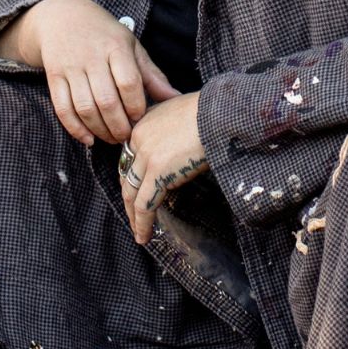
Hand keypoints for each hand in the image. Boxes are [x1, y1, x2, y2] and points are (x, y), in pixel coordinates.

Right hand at [0, 0, 178, 145]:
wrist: (62, 17)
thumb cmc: (104, 35)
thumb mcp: (131, 47)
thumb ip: (151, 75)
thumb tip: (176, 98)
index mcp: (115, 47)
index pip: (129, 82)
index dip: (136, 107)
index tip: (141, 119)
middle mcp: (91, 57)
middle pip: (106, 100)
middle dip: (119, 126)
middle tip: (127, 137)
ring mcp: (70, 67)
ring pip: (84, 107)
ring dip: (99, 130)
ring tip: (111, 138)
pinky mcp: (54, 77)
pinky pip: (62, 108)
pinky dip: (75, 128)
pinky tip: (88, 139)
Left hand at [119, 91, 207, 243]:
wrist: (221, 112)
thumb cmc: (211, 112)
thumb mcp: (182, 114)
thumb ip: (171, 130)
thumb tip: (178, 150)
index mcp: (143, 123)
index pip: (129, 157)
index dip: (132, 177)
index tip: (136, 192)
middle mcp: (138, 138)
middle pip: (127, 176)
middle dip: (129, 199)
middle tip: (134, 216)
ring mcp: (146, 155)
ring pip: (132, 193)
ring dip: (133, 216)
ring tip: (138, 233)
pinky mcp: (158, 171)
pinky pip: (145, 204)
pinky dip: (142, 223)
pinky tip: (143, 236)